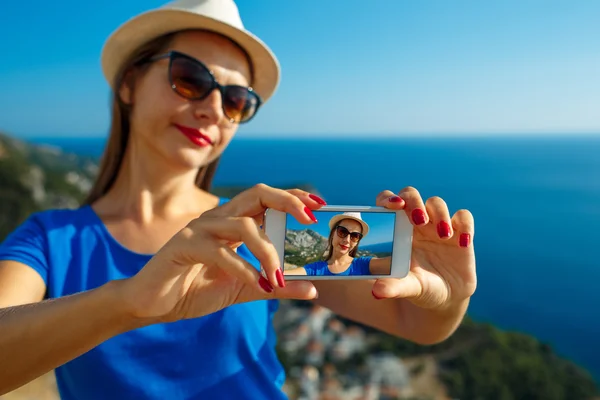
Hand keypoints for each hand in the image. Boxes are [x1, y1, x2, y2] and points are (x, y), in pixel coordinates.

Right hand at [117, 184, 324, 322]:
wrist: (152, 303)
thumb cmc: (196, 289)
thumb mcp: (244, 288)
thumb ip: (275, 286)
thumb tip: (312, 290)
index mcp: (232, 222)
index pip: (267, 198)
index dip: (293, 197)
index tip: (320, 205)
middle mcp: (218, 218)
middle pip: (257, 194)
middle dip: (287, 201)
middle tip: (308, 219)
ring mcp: (200, 229)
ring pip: (243, 225)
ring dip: (267, 251)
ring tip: (276, 277)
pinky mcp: (184, 245)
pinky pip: (221, 252)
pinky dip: (244, 269)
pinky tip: (257, 284)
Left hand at [372, 188, 476, 310]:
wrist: (445, 298)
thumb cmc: (419, 288)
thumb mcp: (407, 288)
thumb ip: (393, 287)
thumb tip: (376, 292)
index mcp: (397, 229)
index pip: (388, 203)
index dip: (389, 199)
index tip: (394, 206)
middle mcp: (417, 223)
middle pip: (411, 195)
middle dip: (414, 201)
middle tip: (419, 220)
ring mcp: (438, 225)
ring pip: (437, 203)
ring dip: (439, 214)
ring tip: (443, 236)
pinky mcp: (461, 232)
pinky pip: (464, 217)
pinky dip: (465, 225)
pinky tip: (462, 243)